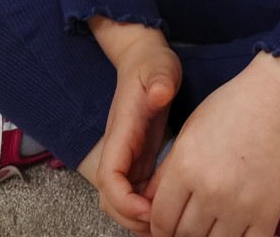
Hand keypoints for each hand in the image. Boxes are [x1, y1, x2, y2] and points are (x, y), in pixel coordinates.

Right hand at [94, 30, 181, 231]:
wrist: (143, 59)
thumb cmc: (151, 63)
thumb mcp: (159, 67)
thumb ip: (160, 79)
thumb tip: (160, 93)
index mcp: (121, 131)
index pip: (109, 177)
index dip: (124, 200)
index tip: (150, 208)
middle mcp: (118, 149)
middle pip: (109, 199)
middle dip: (131, 219)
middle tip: (164, 224)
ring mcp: (126, 156)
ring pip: (120, 201)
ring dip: (138, 218)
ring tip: (169, 220)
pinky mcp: (137, 160)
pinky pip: (135, 195)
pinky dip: (147, 208)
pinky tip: (170, 206)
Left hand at [145, 53, 279, 236]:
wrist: (274, 103)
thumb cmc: (228, 110)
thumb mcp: (188, 133)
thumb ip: (167, 173)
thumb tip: (150, 205)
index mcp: (185, 168)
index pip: (161, 220)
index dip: (159, 228)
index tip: (165, 227)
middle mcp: (209, 191)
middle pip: (183, 236)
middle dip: (180, 234)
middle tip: (187, 224)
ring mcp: (239, 206)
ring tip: (208, 225)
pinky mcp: (265, 215)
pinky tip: (230, 230)